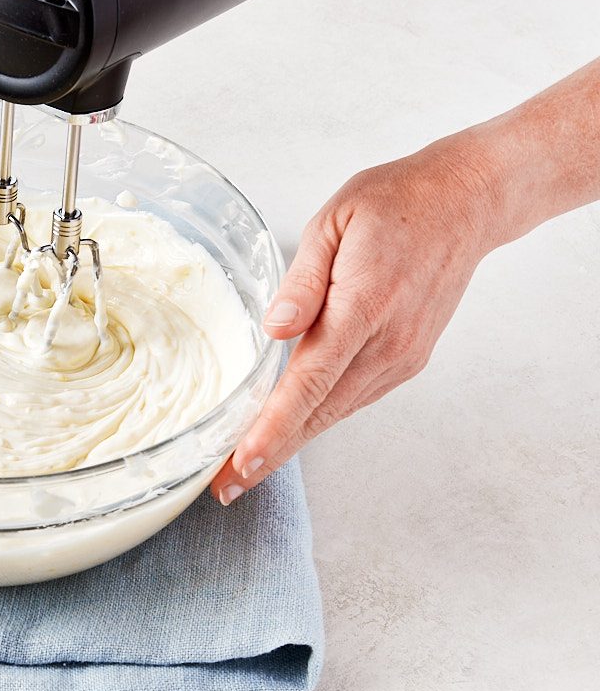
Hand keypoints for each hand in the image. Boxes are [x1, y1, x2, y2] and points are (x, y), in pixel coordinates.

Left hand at [209, 136, 507, 505]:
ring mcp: (402, 357)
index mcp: (365, 306)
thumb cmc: (393, 203)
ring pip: (335, 412)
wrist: (465, 203)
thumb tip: (274, 329)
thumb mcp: (334, 222)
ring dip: (290, 442)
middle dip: (270, 453)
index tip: (242, 461)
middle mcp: (388, 344)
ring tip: (244, 468)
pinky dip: (317, 419)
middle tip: (224, 486)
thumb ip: (302, 281)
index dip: (273, 426)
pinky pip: (352, 397)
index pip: (310, 381)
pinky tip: (287, 431)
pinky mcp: (406, 360)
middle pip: (318, 413)